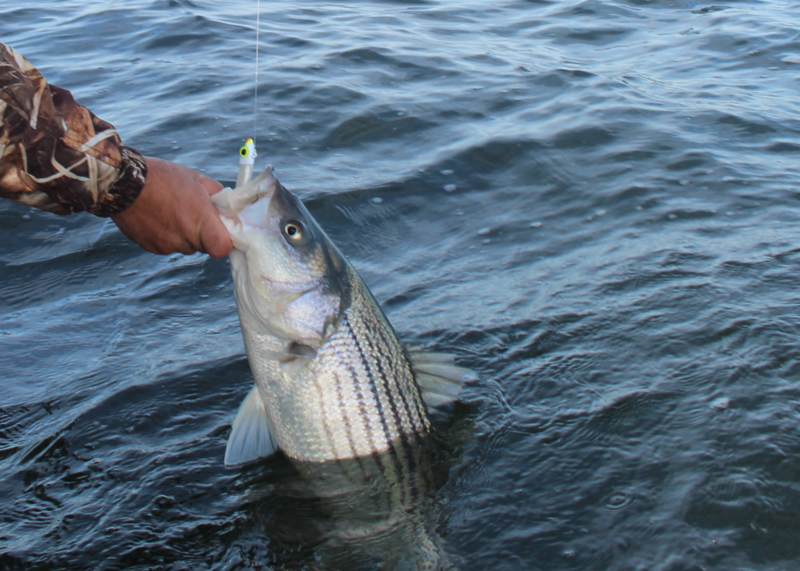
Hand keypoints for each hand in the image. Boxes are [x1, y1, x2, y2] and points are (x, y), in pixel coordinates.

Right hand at [111, 157, 232, 257]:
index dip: (225, 241)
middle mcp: (186, 237)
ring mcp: (168, 245)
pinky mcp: (153, 247)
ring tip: (173, 212)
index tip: (222, 229)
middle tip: (194, 214)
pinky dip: (168, 236)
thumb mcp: (195, 178)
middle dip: (204, 234)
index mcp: (201, 220)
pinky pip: (168, 246)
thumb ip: (217, 193)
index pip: (222, 247)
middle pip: (205, 246)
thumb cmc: (161, 177)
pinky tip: (159, 217)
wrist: (123, 183)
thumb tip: (227, 204)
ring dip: (185, 235)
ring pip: (186, 246)